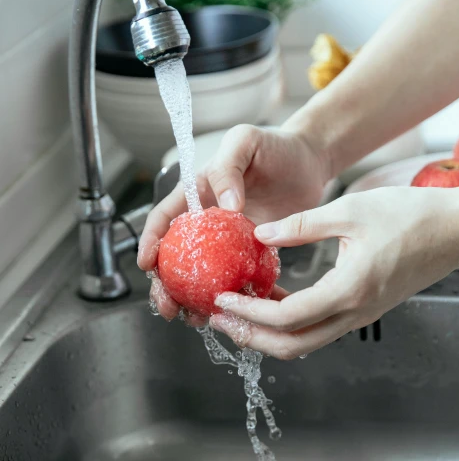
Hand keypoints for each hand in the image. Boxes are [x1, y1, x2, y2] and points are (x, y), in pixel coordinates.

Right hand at [137, 123, 329, 319]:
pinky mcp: (249, 256)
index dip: (151, 242)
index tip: (147, 265)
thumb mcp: (244, 142)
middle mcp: (207, 222)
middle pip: (176, 257)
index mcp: (196, 194)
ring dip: (192, 299)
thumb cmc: (275, 146)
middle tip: (167, 306)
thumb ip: (228, 168)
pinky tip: (230, 314)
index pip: (164, 219)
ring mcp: (227, 242)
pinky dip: (229, 298)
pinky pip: (234, 280)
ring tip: (193, 318)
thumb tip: (227, 204)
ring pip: (201, 275)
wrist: (310, 162)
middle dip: (165, 285)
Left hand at [209, 186, 458, 358]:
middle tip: (221, 319)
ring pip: (305, 341)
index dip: (248, 313)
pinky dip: (291, 321)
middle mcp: (355, 313)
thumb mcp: (350, 210)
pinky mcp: (364, 309)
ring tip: (240, 309)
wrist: (457, 229)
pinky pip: (320, 327)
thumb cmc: (412, 215)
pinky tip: (274, 297)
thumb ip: (302, 225)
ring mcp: (361, 315)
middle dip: (250, 337)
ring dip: (269, 332)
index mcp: (349, 290)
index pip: (286, 318)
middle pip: (292, 345)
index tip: (222, 299)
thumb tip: (261, 234)